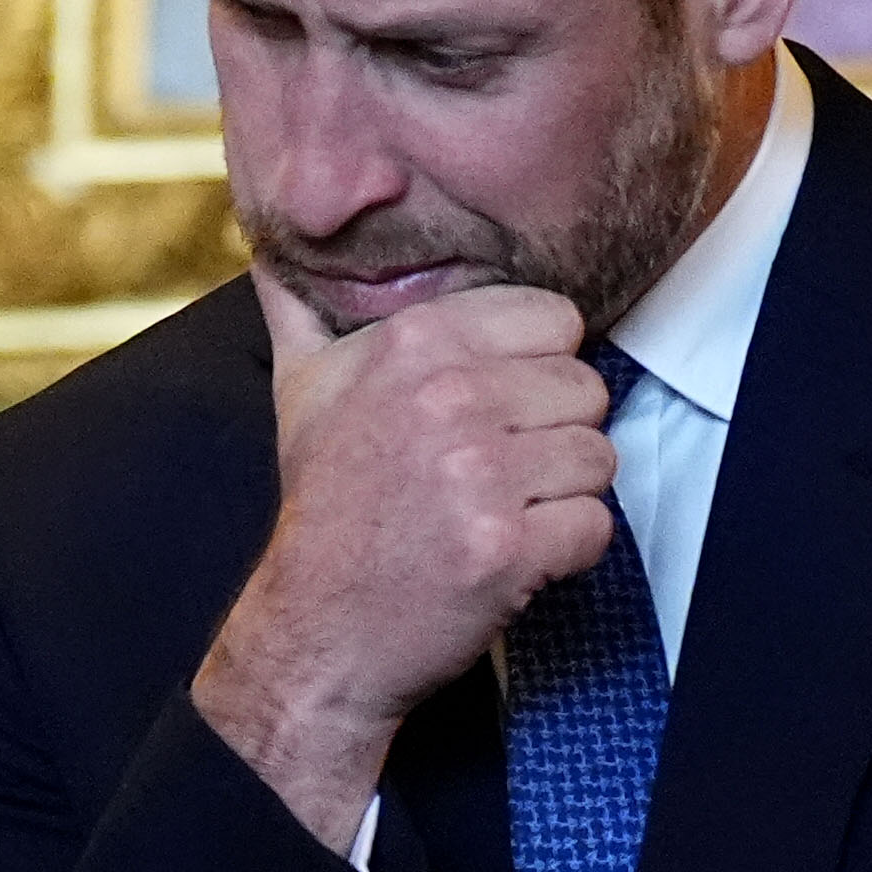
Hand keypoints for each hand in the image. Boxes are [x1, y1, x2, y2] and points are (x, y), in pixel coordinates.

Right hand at [194, 269, 621, 845]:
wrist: (318, 631)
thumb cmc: (326, 511)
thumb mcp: (301, 392)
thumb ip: (300, 307)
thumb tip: (272, 240)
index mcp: (413, 344)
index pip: (554, 318)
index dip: (536, 370)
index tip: (497, 412)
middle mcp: (448, 399)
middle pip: (586, 389)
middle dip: (554, 437)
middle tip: (497, 477)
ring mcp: (479, 475)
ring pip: (598, 459)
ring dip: (562, 497)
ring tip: (501, 516)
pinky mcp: (507, 549)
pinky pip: (595, 526)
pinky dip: (566, 553)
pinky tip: (513, 560)